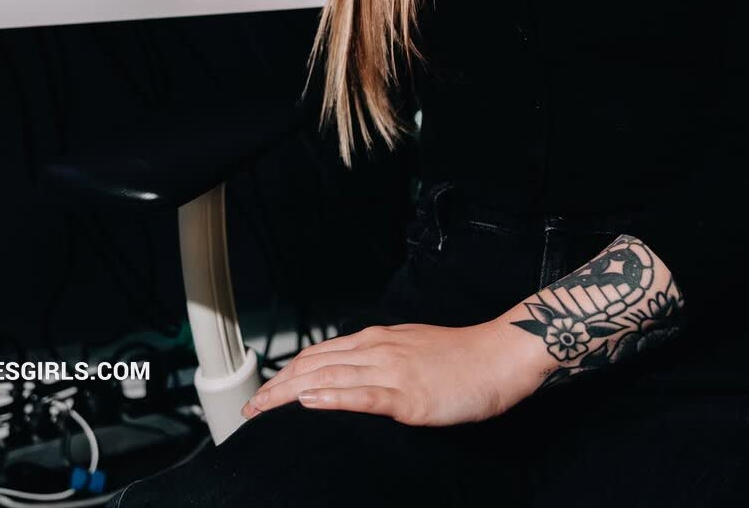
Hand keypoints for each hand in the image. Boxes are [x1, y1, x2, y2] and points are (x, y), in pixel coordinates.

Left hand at [241, 318, 540, 426]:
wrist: (498, 357)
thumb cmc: (461, 359)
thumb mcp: (412, 351)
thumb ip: (381, 361)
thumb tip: (353, 376)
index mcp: (377, 340)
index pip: (319, 355)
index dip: (286, 374)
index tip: (263, 394)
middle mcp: (378, 349)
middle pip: (315, 365)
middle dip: (278, 387)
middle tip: (250, 409)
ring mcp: (392, 370)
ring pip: (330, 377)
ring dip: (291, 393)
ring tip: (264, 408)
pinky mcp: (408, 394)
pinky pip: (362, 395)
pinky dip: (332, 396)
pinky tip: (310, 402)